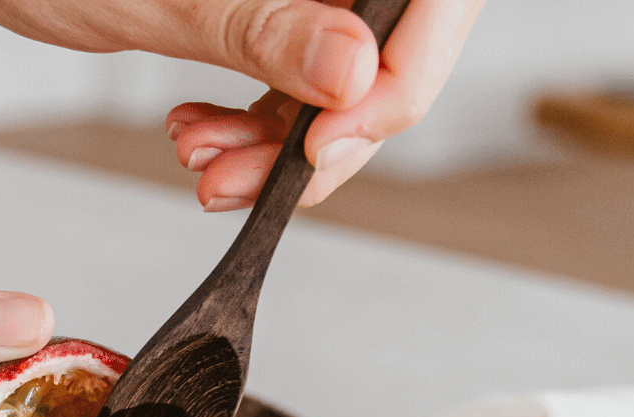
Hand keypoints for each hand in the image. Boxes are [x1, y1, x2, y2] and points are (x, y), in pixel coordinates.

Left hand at [0, 0, 485, 208]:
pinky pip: (294, 91)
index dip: (394, 86)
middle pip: (388, 57)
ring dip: (275, 150)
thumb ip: (262, 29)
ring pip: (340, 88)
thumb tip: (352, 72)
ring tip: (204, 165)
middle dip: (318, 139)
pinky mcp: (275, 18)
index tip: (322, 147)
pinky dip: (252, 136)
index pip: (431, 4)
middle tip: (246, 181)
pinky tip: (202, 142)